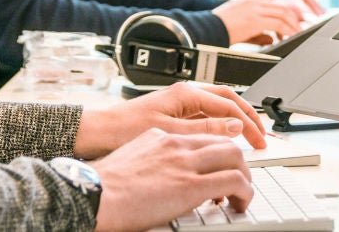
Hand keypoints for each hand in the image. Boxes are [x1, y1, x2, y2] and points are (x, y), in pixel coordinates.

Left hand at [73, 82, 266, 157]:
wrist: (99, 132)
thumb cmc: (125, 129)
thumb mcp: (171, 132)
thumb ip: (205, 128)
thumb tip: (234, 125)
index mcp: (186, 92)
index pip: (229, 105)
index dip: (249, 123)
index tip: (260, 140)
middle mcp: (184, 93)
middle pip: (227, 100)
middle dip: (248, 117)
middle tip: (262, 137)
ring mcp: (179, 102)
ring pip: (217, 107)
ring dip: (235, 121)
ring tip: (248, 138)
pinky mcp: (173, 113)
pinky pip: (205, 116)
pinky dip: (219, 126)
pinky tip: (223, 140)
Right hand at [91, 128, 251, 231]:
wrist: (93, 195)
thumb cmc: (103, 186)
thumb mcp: (131, 159)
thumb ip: (152, 159)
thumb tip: (161, 175)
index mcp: (160, 136)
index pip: (202, 135)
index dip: (218, 152)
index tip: (223, 166)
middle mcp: (176, 144)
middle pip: (224, 141)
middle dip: (239, 161)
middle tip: (240, 180)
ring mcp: (184, 162)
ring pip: (235, 157)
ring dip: (245, 177)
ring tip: (242, 194)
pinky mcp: (191, 185)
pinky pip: (233, 181)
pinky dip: (245, 192)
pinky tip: (240, 203)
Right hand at [212, 0, 322, 44]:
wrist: (202, 31)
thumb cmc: (218, 30)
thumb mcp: (241, 26)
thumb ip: (259, 31)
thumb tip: (272, 38)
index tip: (308, 4)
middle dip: (305, 6)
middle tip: (315, 18)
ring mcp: (254, 8)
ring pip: (284, 12)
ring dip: (296, 24)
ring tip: (301, 33)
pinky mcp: (253, 20)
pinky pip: (278, 24)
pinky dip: (287, 31)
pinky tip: (289, 38)